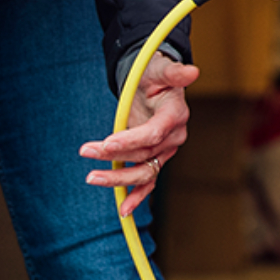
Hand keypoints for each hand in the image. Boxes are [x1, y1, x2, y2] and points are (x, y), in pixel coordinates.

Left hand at [80, 52, 198, 215]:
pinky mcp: (155, 159)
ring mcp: (165, 151)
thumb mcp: (161, 69)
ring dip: (118, 178)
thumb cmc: (156, 75)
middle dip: (115, 156)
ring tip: (91, 177)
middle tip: (87, 151)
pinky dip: (136, 196)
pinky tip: (123, 210)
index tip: (107, 143)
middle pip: (144, 154)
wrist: (156, 86)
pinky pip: (147, 182)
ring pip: (144, 172)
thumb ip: (174, 72)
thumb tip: (192, 71)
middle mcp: (173, 137)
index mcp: (175, 115)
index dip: (131, 140)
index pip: (154, 133)